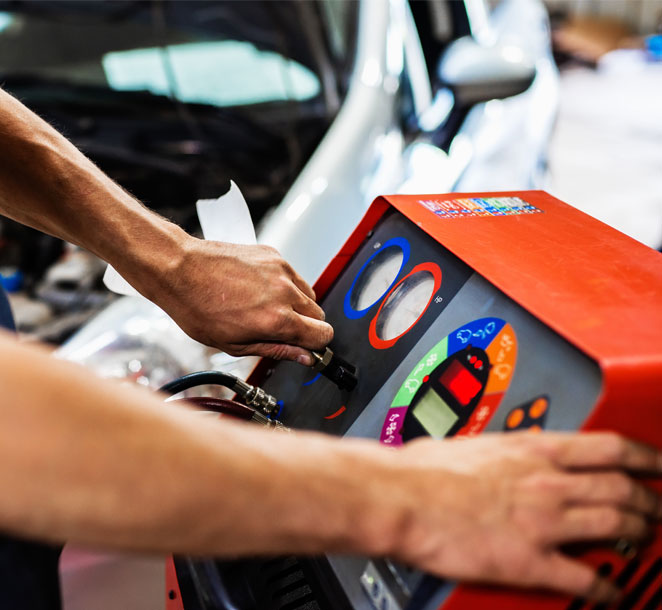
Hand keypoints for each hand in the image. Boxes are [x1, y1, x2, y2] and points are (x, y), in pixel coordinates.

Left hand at [150, 238, 332, 362]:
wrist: (179, 270)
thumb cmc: (197, 308)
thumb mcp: (235, 345)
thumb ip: (277, 350)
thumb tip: (304, 357)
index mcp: (277, 320)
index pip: (323, 335)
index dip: (316, 345)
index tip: (305, 347)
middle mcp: (285, 293)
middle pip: (320, 315)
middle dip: (307, 326)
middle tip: (281, 329)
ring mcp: (281, 271)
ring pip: (309, 295)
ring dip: (298, 305)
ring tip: (268, 308)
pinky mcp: (274, 255)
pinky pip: (294, 276)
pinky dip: (286, 285)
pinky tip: (260, 290)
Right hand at [389, 432, 661, 602]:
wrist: (402, 496)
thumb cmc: (425, 469)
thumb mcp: (475, 442)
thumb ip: (505, 449)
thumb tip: (511, 451)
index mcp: (532, 449)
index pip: (609, 447)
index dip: (645, 456)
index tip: (656, 462)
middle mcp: (546, 482)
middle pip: (621, 488)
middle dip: (650, 500)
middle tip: (658, 507)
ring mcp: (542, 521)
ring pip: (614, 524)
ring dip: (638, 534)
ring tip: (646, 539)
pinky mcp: (528, 559)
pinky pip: (582, 577)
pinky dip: (606, 588)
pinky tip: (612, 593)